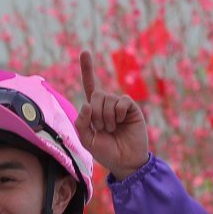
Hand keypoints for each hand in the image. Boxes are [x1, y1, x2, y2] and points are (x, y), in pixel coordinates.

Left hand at [76, 49, 150, 177]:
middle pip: (96, 94)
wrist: (124, 162)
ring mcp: (119, 105)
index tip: (85, 51)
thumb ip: (81, 124)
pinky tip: (120, 122)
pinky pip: (121, 101)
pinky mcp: (131, 108)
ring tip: (112, 129)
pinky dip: (117, 112)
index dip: (87, 69)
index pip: (89, 86)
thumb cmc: (106, 152)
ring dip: (106, 117)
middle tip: (102, 128)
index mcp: (94, 110)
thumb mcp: (87, 140)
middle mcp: (107, 104)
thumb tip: (86, 104)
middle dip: (95, 113)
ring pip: (107, 98)